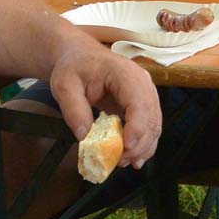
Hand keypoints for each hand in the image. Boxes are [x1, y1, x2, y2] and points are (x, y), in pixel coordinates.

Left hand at [48, 42, 161, 169]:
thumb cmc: (74, 67)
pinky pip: (150, 126)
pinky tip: (134, 159)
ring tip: (123, 162)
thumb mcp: (64, 85)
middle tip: (119, 162)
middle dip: (139, 144)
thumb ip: (73, 109)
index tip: (124, 148)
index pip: (139, 102)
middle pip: (151, 117)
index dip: (136, 127)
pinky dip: (144, 144)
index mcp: (124, 73)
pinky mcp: (143, 104)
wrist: (81, 56)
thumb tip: (84, 137)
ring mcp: (146, 92)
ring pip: (154, 124)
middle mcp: (142, 82)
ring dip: (143, 147)